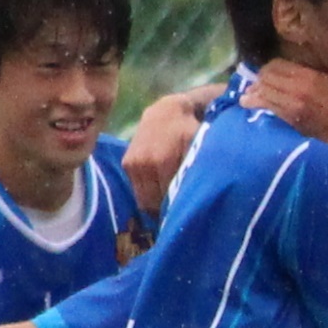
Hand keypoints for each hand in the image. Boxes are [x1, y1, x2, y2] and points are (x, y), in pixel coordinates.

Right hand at [122, 84, 221, 215]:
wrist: (167, 111)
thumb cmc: (190, 131)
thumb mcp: (199, 149)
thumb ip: (196, 174)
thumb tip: (200, 202)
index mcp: (163, 162)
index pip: (167, 202)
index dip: (176, 212)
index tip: (184, 215)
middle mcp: (144, 164)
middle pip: (152, 205)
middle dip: (165, 211)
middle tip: (177, 212)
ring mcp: (133, 164)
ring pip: (143, 200)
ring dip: (155, 204)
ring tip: (169, 201)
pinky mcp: (127, 163)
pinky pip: (137, 190)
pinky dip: (148, 193)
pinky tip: (160, 187)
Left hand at [248, 60, 327, 147]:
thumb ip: (308, 74)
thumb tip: (285, 71)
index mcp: (310, 76)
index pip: (277, 65)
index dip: (268, 68)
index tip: (265, 72)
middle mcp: (299, 87)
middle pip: (267, 76)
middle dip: (258, 79)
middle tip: (254, 83)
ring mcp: (292, 103)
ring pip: (263, 90)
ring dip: (253, 91)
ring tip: (248, 93)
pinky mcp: (287, 117)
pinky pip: (265, 105)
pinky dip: (254, 102)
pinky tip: (248, 103)